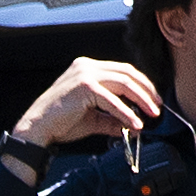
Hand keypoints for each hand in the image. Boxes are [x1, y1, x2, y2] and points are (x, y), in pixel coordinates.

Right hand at [12, 57, 164, 157]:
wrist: (37, 129)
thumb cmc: (60, 123)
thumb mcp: (92, 119)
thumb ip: (112, 119)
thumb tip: (133, 127)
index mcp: (88, 68)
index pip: (122, 70)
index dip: (141, 84)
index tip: (153, 100)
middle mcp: (87, 66)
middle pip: (127, 73)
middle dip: (146, 90)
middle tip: (157, 107)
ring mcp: (85, 74)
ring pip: (124, 83)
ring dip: (141, 99)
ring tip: (151, 114)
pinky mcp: (85, 87)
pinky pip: (112, 100)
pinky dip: (126, 112)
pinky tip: (135, 123)